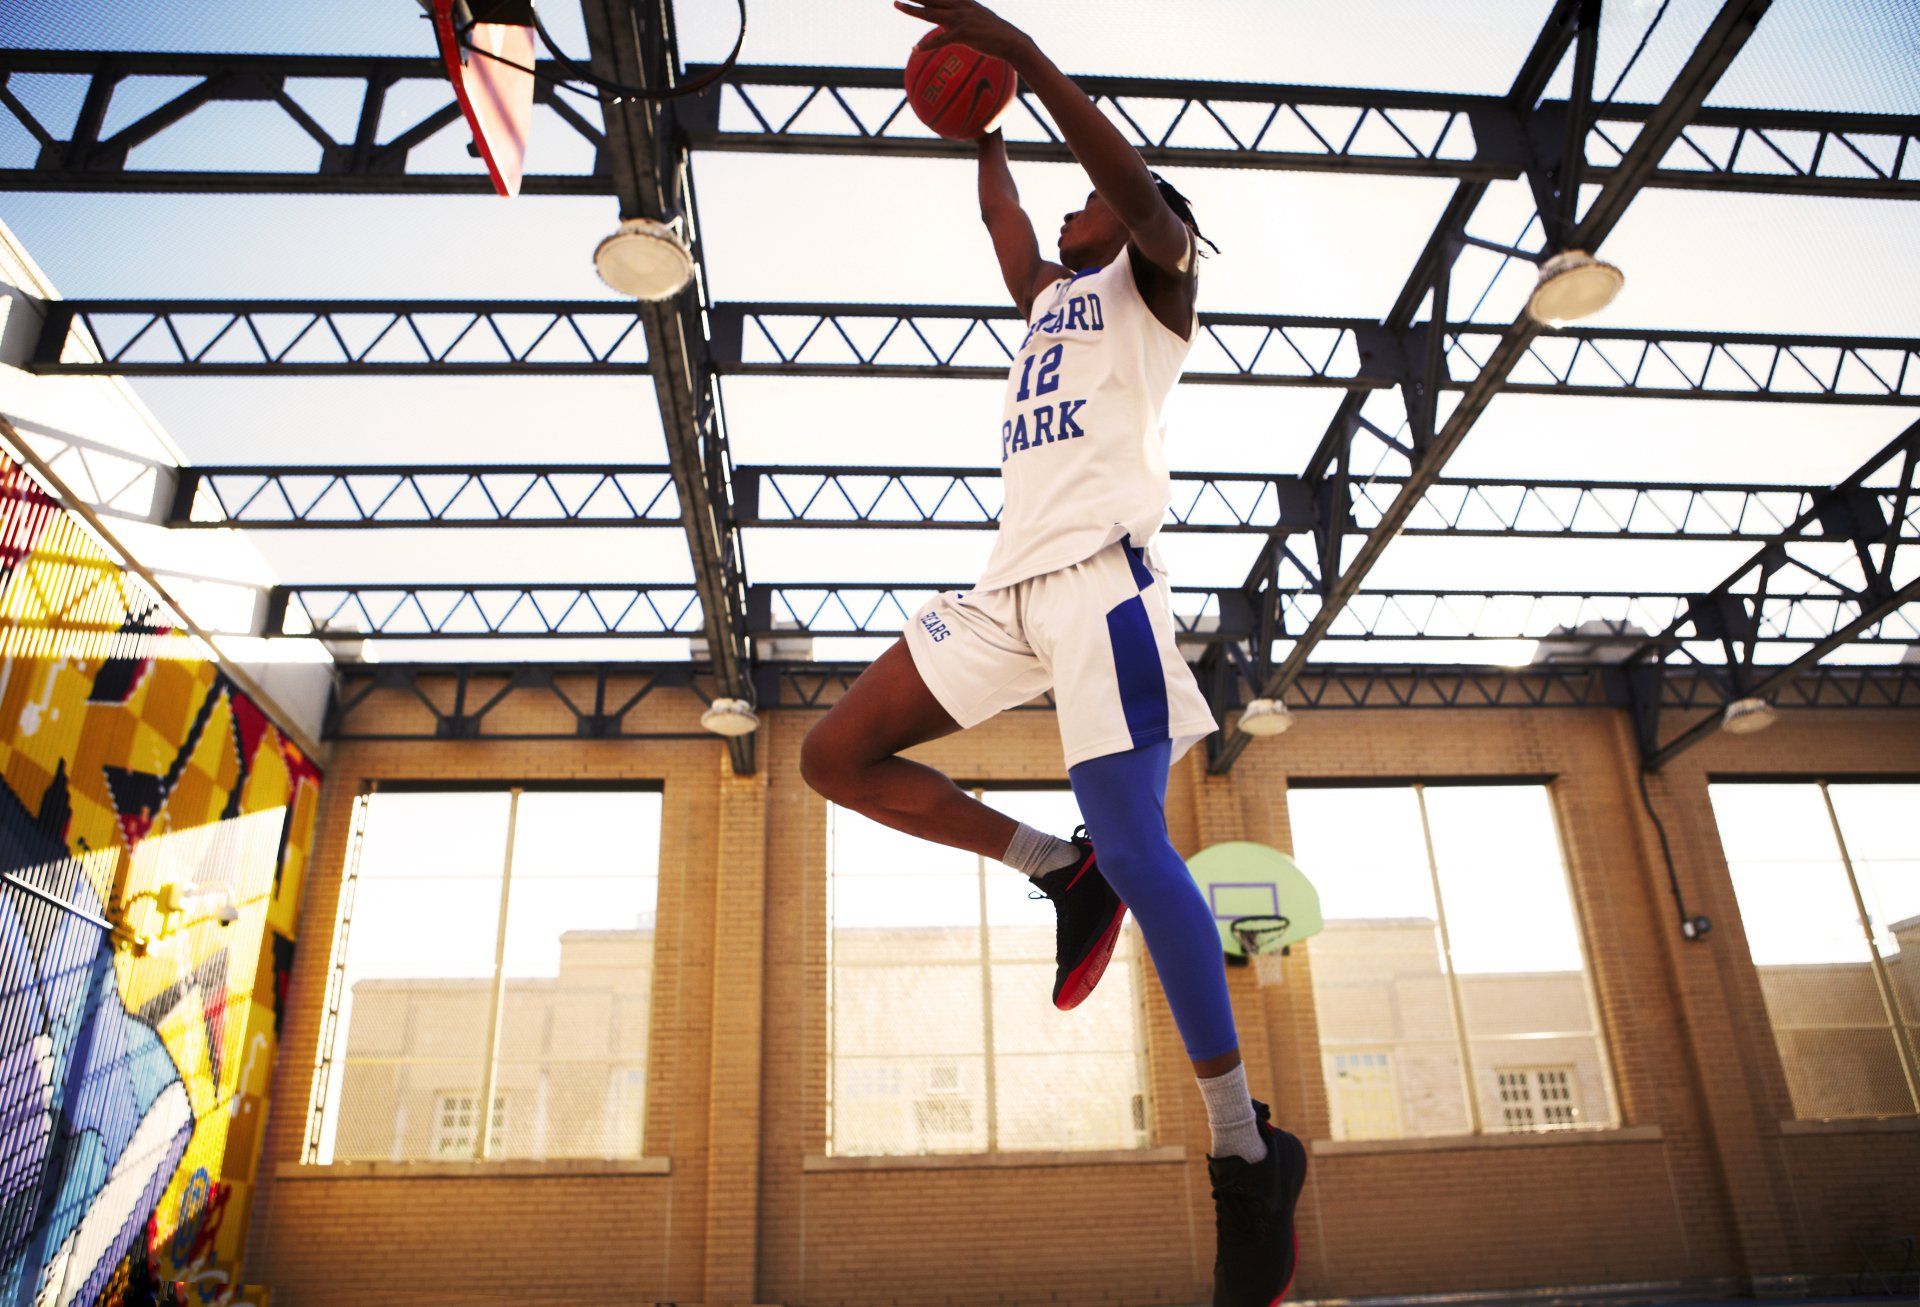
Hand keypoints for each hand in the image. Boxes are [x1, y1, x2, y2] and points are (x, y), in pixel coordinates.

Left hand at [894, 0, 1030, 61]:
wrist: (1011, 40)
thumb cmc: (995, 32)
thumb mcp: (978, 17)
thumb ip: (964, 14)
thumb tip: (952, 18)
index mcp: (963, 1)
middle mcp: (960, 6)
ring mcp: (961, 19)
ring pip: (931, 13)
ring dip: (912, 9)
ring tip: (897, 4)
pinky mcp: (963, 34)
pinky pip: (940, 40)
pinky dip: (927, 45)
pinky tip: (915, 50)